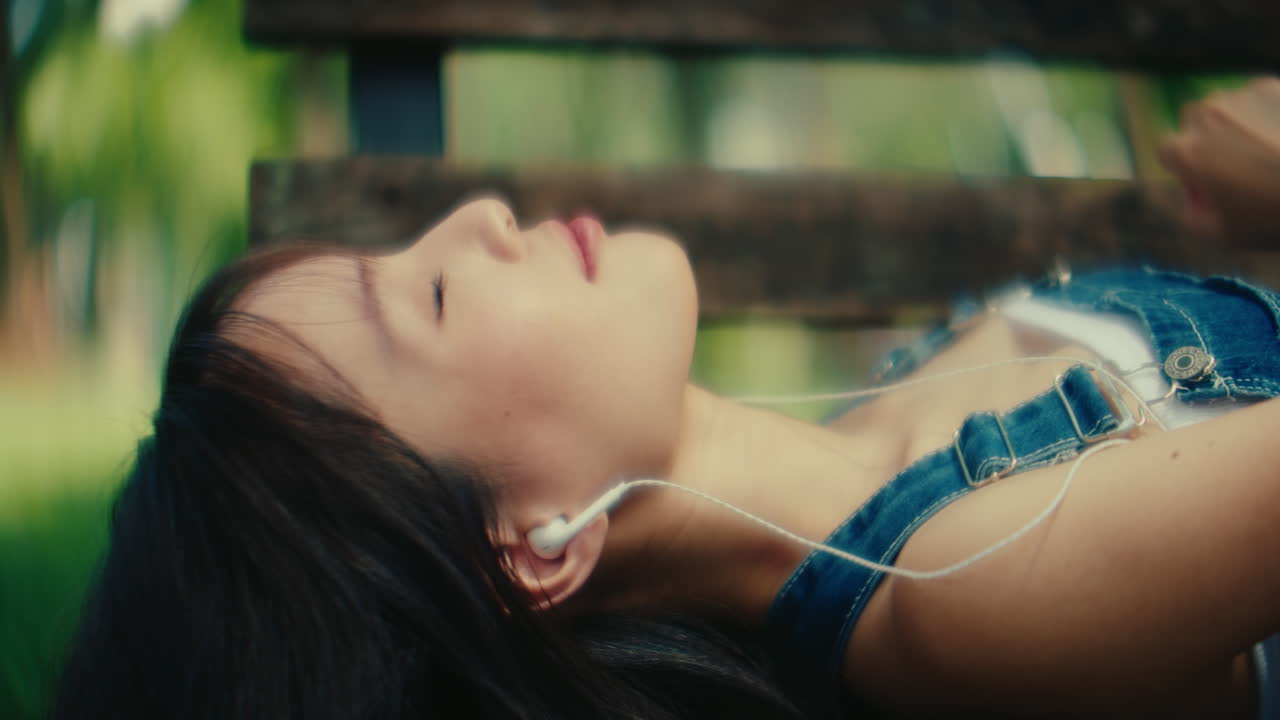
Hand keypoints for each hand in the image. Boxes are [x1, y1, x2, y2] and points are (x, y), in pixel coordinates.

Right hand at [1159, 77, 1279, 244]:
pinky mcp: (1278, 84)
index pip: (1166, 151)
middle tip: (1240, 166)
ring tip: (1272, 152)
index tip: (1209, 186)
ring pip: (1233, 107)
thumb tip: (1194, 200)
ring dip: (1242, 125)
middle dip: (1209, 139)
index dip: (1185, 170)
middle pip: (1195, 121)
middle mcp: (1208, 113)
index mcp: (1187, 150)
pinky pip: (1267, 99)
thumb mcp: (1226, 235)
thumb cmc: (1275, 214)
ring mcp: (1245, 93)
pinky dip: (1273, 115)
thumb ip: (1194, 217)